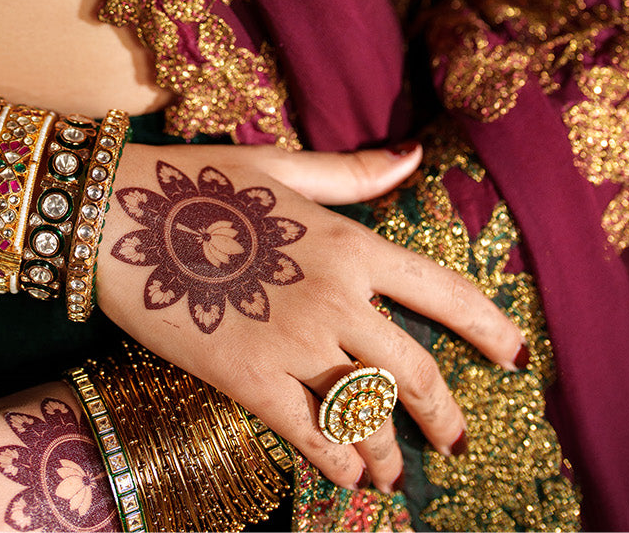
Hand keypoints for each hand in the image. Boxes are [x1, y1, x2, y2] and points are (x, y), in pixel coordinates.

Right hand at [95, 140, 525, 494]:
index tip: (514, 355)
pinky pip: (313, 437)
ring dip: (387, 453)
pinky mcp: (250, 380)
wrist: (115, 216)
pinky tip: (341, 472)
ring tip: (389, 472)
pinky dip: (337, 462)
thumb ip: (352, 174)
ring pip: (368, 416)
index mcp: (347, 242)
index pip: (441, 291)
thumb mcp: (279, 166)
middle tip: (452, 442)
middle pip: (416, 373)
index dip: (488, 328)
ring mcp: (295, 343)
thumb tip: (413, 156)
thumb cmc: (196, 182)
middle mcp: (336, 297)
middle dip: (444, 417)